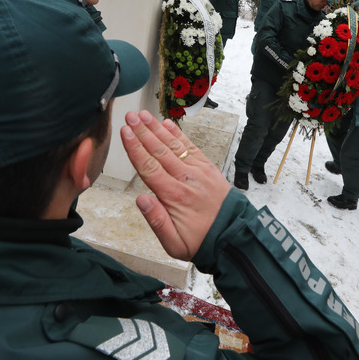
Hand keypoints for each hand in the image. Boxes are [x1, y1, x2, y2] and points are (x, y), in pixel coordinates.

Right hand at [120, 110, 230, 260]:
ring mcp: (199, 172)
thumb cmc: (201, 242)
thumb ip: (156, 221)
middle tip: (130, 115)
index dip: (135, 148)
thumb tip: (141, 199)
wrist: (234, 237)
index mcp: (174, 196)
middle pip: (159, 151)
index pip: (149, 167)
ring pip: (174, 146)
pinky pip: (191, 147)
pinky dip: (178, 135)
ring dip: (157, 129)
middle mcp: (186, 179)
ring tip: (143, 115)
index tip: (124, 131)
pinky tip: (167, 124)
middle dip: (142, 132)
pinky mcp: (208, 169)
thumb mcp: (174, 244)